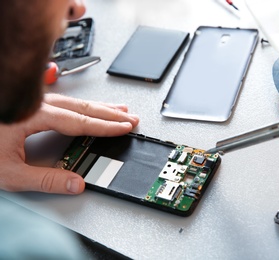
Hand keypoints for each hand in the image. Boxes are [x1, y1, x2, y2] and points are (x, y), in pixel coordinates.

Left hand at [0, 94, 138, 194]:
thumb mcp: (9, 172)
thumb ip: (45, 180)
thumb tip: (75, 184)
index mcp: (35, 116)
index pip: (81, 121)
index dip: (107, 126)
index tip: (125, 127)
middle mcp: (37, 105)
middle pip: (83, 107)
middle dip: (110, 113)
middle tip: (130, 118)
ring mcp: (35, 102)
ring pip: (76, 102)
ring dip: (100, 107)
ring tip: (119, 109)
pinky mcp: (31, 105)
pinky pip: (66, 102)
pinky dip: (84, 106)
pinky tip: (88, 107)